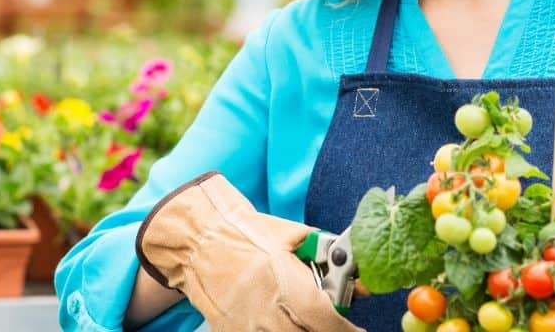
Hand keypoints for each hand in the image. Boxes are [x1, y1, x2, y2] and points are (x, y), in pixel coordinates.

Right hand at [137, 172, 364, 331]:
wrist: (198, 240)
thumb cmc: (245, 233)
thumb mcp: (291, 236)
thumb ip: (323, 254)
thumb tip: (354, 272)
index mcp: (288, 286)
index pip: (330, 324)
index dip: (347, 330)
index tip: (356, 330)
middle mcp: (270, 314)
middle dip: (324, 328)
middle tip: (329, 320)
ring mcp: (249, 328)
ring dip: (300, 329)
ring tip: (300, 316)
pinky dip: (277, 330)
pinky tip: (279, 321)